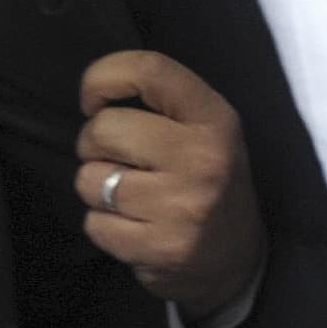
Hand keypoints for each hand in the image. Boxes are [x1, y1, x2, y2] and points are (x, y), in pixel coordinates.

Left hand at [76, 52, 265, 323]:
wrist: (237, 258)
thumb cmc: (209, 181)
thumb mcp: (206, 131)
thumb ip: (163, 104)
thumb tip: (95, 97)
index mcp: (215, 119)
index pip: (149, 70)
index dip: (103, 77)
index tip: (93, 100)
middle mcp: (203, 157)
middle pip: (103, 129)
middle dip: (94, 145)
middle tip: (119, 160)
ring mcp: (182, 205)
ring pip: (90, 179)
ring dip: (97, 189)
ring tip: (131, 197)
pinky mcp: (160, 246)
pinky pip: (94, 223)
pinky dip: (104, 226)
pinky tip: (134, 226)